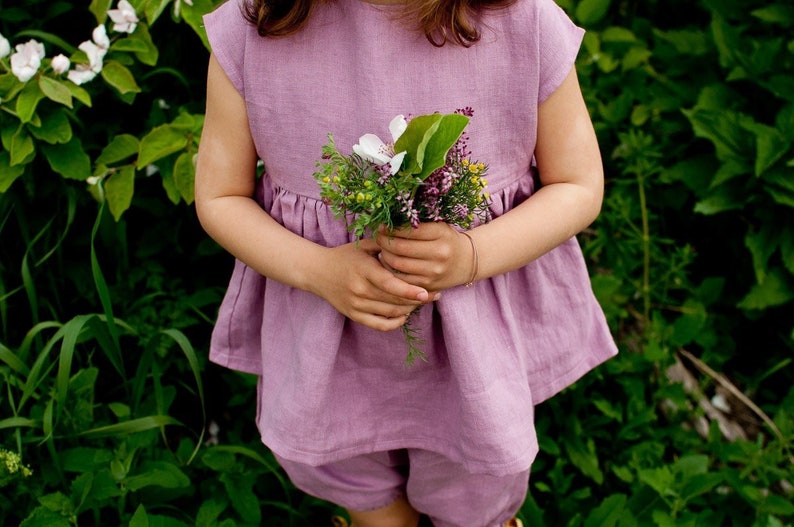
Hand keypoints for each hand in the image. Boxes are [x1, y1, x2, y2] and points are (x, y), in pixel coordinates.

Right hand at [314, 238, 436, 331]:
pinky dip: (395, 323)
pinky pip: (379, 325)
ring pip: (390, 313)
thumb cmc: (345, 256)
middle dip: (417, 300)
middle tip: (434, 295)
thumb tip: (412, 241)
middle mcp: (360, 290)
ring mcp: (356, 305)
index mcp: (364, 270)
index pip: (391, 284)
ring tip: (421, 302)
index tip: (427, 292)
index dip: (410, 290)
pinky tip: (404, 315)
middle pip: (394, 300)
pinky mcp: (354, 315)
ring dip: (409, 309)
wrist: (317, 271)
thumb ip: (387, 244)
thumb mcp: (364, 246)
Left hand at [375, 222, 473, 290]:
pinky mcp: (428, 285)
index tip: (383, 225)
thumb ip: (418, 223)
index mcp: (442, 234)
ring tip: (382, 248)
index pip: (410, 230)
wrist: (466, 262)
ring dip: (384, 255)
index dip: (392, 228)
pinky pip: (401, 279)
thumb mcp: (439, 226)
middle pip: (401, 247)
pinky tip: (388, 262)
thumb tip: (389, 219)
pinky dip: (390, 270)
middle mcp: (439, 253)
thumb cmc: (447, 240)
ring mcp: (434, 271)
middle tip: (378, 237)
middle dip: (384, 241)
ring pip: (398, 264)